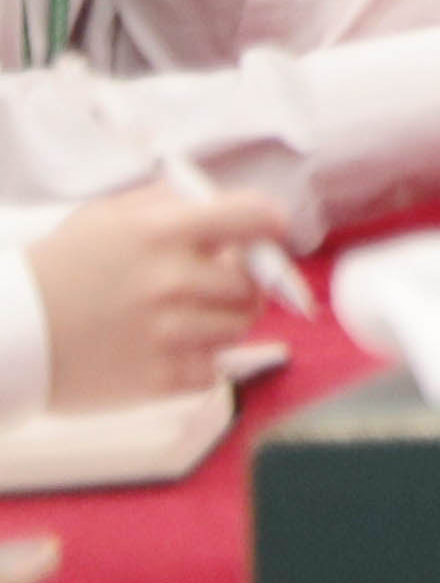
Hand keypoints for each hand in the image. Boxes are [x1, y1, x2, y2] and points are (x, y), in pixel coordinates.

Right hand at [20, 179, 289, 406]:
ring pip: (239, 326)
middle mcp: (171, 281)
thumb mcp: (109, 217)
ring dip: (221, 322)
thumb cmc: (57, 270)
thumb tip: (232, 206)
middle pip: (252, 283)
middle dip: (241, 283)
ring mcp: (166, 333)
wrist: (3, 334)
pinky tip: (166, 350)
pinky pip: (214, 369)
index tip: (271, 234)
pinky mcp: (158, 379)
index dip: (271, 224)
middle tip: (213, 286)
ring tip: (181, 319)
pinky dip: (200, 362)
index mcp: (163, 232)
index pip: (255, 216)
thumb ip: (174, 203)